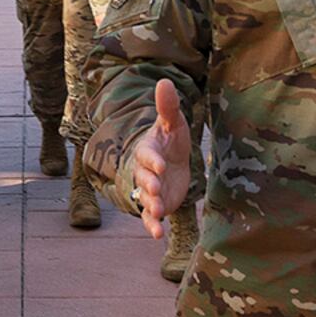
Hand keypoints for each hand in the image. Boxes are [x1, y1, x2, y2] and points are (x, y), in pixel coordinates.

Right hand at [131, 79, 192, 238]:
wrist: (172, 161)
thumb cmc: (170, 140)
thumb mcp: (172, 124)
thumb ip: (168, 107)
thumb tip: (164, 80)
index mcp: (148, 150)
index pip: (146, 154)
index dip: (152, 160)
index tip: (160, 166)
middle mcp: (144, 171)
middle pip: (143, 178)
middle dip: (148, 185)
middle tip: (155, 191)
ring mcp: (149, 190)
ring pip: (145, 199)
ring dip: (150, 207)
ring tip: (157, 214)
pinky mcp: (156, 205)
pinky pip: (150, 217)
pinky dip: (152, 226)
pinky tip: (158, 236)